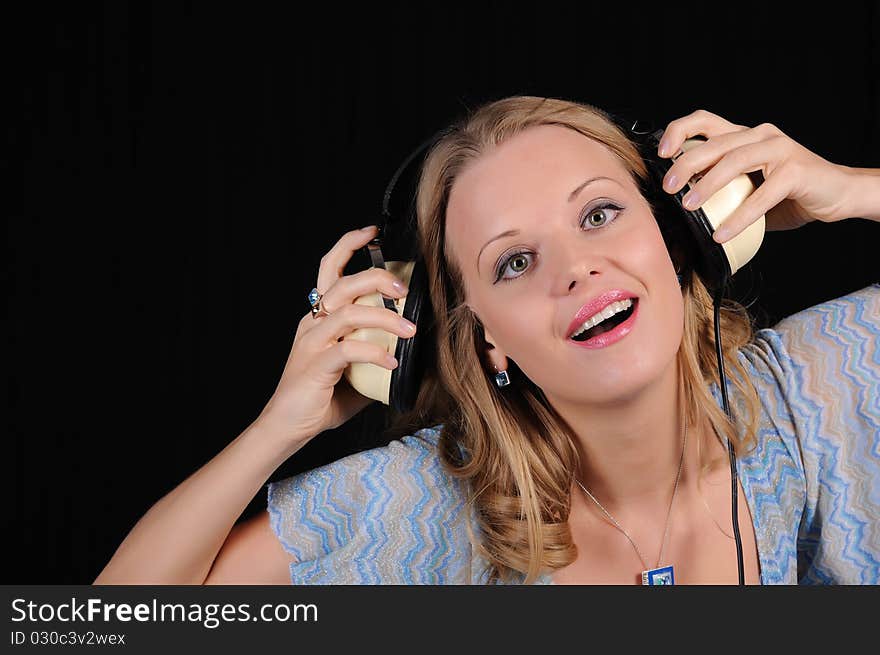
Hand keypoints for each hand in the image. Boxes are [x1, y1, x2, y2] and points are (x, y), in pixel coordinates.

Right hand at [255, 226, 416, 447]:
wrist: (287, 428)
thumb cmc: (320, 399)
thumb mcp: (354, 372)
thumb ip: (375, 356)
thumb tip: (412, 353)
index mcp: (318, 318)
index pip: (329, 270)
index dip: (348, 246)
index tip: (372, 233)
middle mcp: (312, 324)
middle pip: (342, 284)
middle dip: (376, 277)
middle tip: (403, 287)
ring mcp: (311, 343)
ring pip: (348, 313)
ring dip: (384, 317)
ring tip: (409, 330)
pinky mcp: (315, 366)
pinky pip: (348, 349)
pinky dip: (374, 352)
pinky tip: (392, 363)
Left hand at [656, 109, 858, 242]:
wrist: (838, 194)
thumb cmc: (790, 193)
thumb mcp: (748, 189)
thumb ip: (722, 191)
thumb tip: (683, 210)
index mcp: (745, 136)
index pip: (706, 121)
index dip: (680, 130)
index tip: (661, 153)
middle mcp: (761, 136)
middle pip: (715, 142)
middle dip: (686, 164)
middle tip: (668, 187)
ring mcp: (780, 150)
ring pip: (735, 161)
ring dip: (707, 185)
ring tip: (689, 206)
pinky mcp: (796, 171)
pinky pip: (761, 194)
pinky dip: (739, 216)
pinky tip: (722, 232)